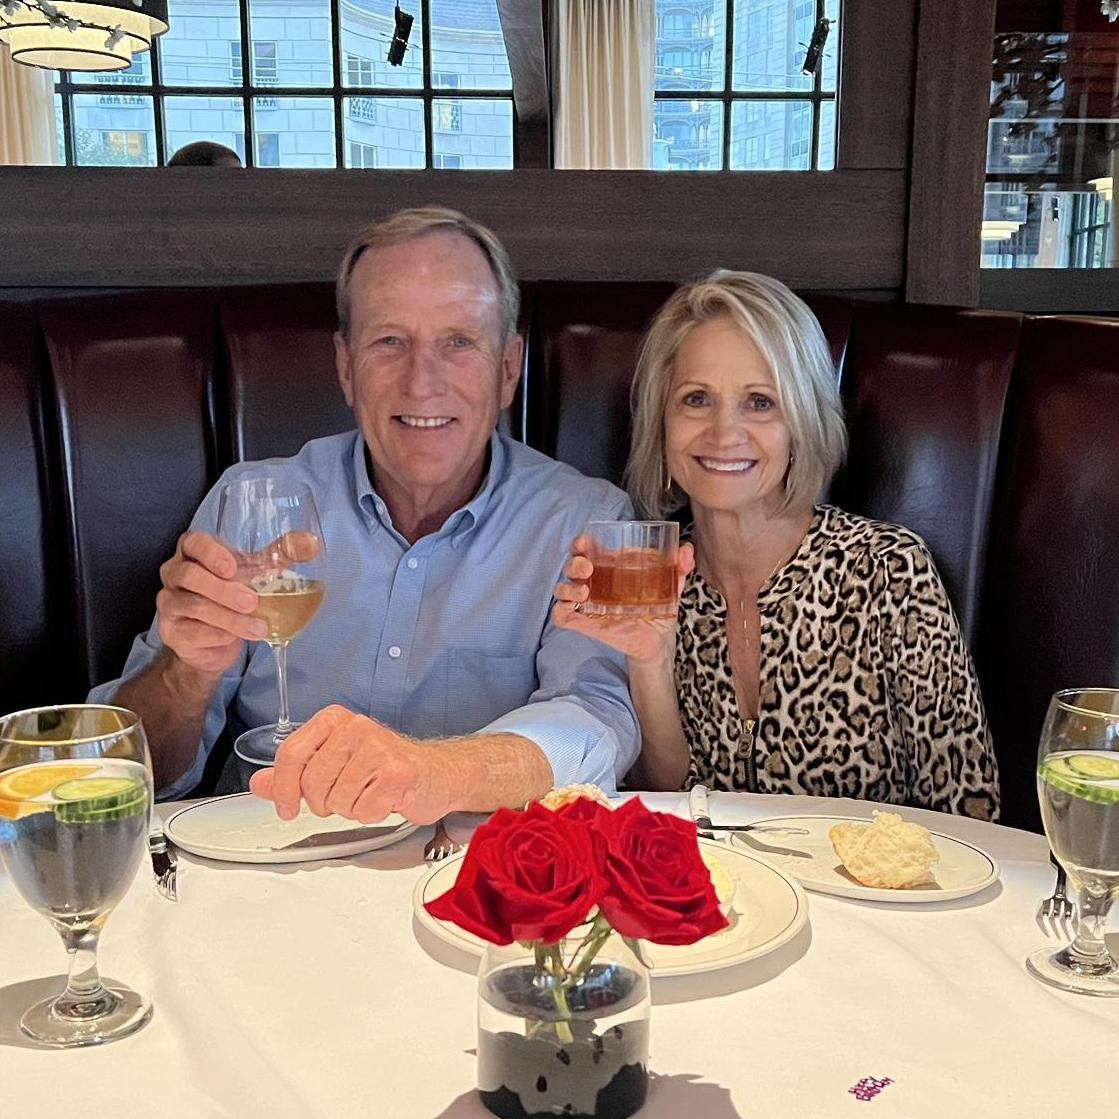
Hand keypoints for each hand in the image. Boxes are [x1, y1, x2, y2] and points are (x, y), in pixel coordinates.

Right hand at [156, 532, 266, 676]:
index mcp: (194, 553)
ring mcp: (169, 603)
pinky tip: (235, 638)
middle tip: (251, 601)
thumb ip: (280, 554)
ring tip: (258, 628)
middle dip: (223, 590)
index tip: (232, 568)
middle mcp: (175, 574)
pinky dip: (218, 635)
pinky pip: (192, 632)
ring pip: (193, 606)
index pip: (192, 542)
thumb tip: (311, 542)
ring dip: (228, 618)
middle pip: (189, 575)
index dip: (210, 553)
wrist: (213, 641)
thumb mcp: (255, 572)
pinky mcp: (172, 631)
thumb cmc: (232, 595)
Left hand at [249, 705, 453, 823]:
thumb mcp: (333, 765)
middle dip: (323, 802)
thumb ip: (294, 774)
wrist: (435, 774)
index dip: (283, 789)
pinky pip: (362, 810)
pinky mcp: (396, 772)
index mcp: (334, 720)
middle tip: (342, 797)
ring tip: (367, 794)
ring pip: (336, 800)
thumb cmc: (384, 769)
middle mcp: (355, 727)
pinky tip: (383, 799)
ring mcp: (377, 748)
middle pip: (311, 782)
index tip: (287, 808)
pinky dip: (371, 814)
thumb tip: (260, 783)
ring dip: (350, 808)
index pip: (291, 754)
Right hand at [550, 537, 693, 665]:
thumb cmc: (657, 610)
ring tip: (585, 593)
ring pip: (561, 589)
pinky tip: (576, 608)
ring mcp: (587, 605)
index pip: (586, 550)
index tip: (585, 541)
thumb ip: (678, 568)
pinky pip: (560, 616)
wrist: (658, 642)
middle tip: (588, 569)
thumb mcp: (670, 587)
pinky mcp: (585, 624)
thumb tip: (687, 549)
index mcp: (609, 570)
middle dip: (574, 563)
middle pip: (570, 566)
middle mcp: (594, 584)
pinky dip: (561, 610)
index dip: (580, 543)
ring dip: (567, 587)